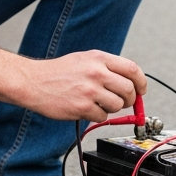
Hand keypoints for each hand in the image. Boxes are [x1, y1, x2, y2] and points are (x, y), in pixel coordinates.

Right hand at [21, 51, 147, 121]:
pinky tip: (86, 108)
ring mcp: (89, 91)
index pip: (132, 69)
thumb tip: (131, 84)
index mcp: (99, 58)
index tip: (141, 90)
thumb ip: (107, 68)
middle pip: (129, 90)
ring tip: (99, 103)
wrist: (33, 82)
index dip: (141, 82)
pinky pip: (102, 116)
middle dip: (130, 99)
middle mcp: (96, 73)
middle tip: (123, 101)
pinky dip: (98, 115)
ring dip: (112, 108)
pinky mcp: (82, 107)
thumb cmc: (59, 72)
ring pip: (117, 105)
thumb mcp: (85, 60)